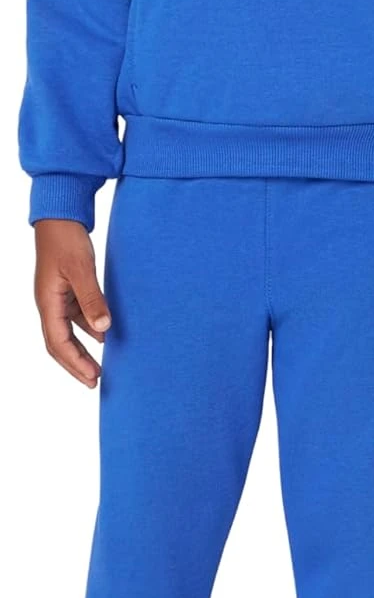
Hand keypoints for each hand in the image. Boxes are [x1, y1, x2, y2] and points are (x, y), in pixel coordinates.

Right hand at [33, 219, 111, 387]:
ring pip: (66, 333)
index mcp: (48, 302)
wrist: (59, 215)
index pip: (58, 342)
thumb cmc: (66, 239)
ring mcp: (56, 297)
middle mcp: (49, 304)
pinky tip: (102, 336)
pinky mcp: (65, 289)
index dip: (75, 363)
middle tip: (94, 382)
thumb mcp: (82, 269)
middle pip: (58, 344)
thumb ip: (92, 300)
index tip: (92, 378)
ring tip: (98, 367)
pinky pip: (74, 317)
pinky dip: (87, 329)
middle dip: (75, 364)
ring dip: (81, 351)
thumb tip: (103, 330)